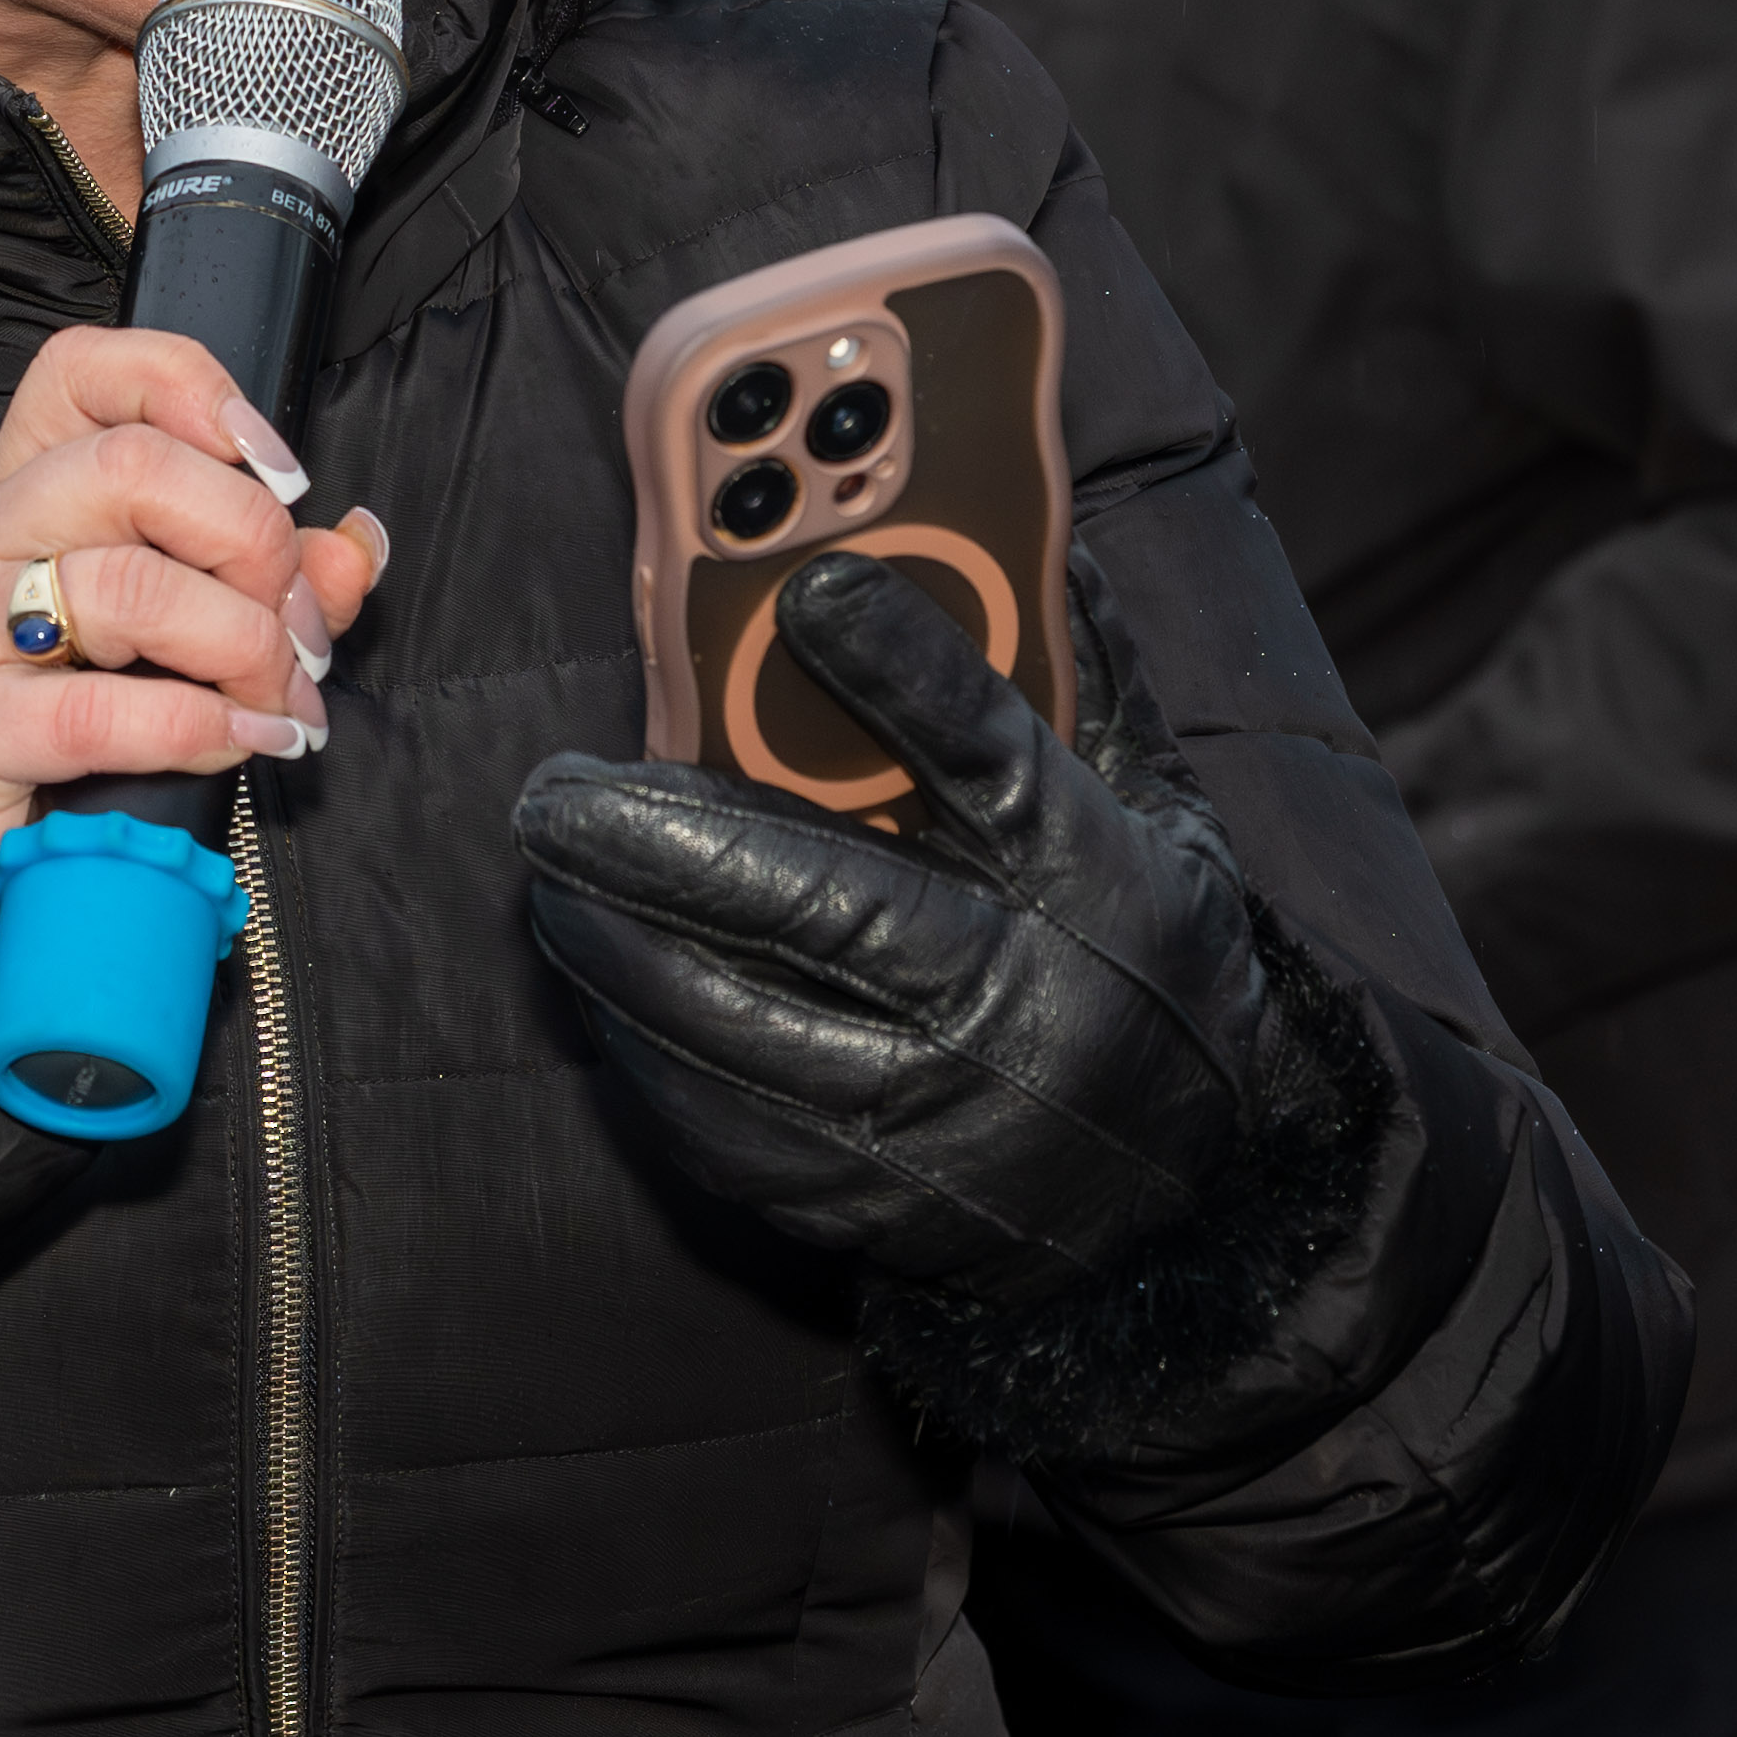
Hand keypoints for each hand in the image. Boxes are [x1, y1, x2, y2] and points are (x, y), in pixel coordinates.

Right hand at [0, 321, 376, 996]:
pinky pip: (95, 711)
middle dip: (255, 546)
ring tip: (279, 703)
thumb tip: (355, 547)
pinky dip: (198, 728)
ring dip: (241, 647)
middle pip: (130, 465)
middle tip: (300, 632)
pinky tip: (243, 744)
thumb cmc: (91, 750)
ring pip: (122, 581)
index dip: (195, 390)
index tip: (280, 475)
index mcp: (26, 490)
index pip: (85, 371)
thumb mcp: (191, 643)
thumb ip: (274, 583)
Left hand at [513, 551, 1282, 1308]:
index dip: (907, 669)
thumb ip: (1086, 685)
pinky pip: (723, 1123)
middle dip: (671, 840)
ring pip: (742, 1026)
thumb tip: (1035, 536)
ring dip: (620, 945)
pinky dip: (642, 1047)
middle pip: (825, 907)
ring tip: (551, 874)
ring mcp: (942, 1120)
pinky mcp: (871, 1200)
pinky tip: (598, 977)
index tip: (814, 594)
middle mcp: (1022, 1008)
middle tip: (560, 788)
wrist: (1185, 1198)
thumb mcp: (1163, 818)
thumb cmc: (1152, 969)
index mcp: (1099, 890)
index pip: (996, 762)